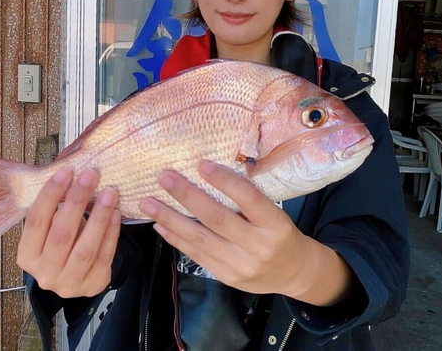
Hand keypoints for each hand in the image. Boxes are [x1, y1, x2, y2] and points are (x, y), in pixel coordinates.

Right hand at [17, 167, 120, 297]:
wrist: (78, 275)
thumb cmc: (63, 241)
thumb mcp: (52, 227)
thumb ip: (56, 206)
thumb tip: (71, 169)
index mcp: (27, 255)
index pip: (36, 221)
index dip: (50, 194)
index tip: (66, 171)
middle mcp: (44, 272)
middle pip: (61, 233)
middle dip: (77, 200)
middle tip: (91, 174)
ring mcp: (69, 283)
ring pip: (85, 248)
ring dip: (99, 216)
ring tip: (110, 192)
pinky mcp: (93, 285)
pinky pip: (104, 256)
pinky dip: (111, 232)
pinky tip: (116, 212)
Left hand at [138, 161, 305, 295]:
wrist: (293, 272)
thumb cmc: (281, 233)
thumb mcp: (275, 212)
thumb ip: (249, 199)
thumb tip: (209, 173)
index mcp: (275, 225)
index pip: (249, 199)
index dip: (224, 181)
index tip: (200, 164)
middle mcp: (258, 246)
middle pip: (217, 219)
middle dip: (187, 196)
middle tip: (164, 178)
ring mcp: (240, 266)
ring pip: (200, 239)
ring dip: (170, 219)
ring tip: (148, 203)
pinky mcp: (226, 277)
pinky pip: (196, 255)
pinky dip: (175, 238)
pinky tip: (159, 225)